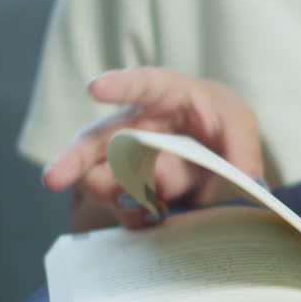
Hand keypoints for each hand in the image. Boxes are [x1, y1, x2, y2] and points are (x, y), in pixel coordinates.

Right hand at [42, 68, 262, 228]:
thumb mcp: (239, 124)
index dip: (118, 85)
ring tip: (148, 207)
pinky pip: (121, 206)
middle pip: (95, 140)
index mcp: (164, 94)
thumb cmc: (219, 120)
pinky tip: (151, 217)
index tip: (95, 88)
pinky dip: (132, 216)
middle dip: (71, 160)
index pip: (141, 84)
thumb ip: (242, 148)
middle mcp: (135, 124)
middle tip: (53, 179)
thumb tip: (246, 181)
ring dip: (115, 197)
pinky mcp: (130, 187)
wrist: (212, 146)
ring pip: (101, 180)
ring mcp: (127, 159)